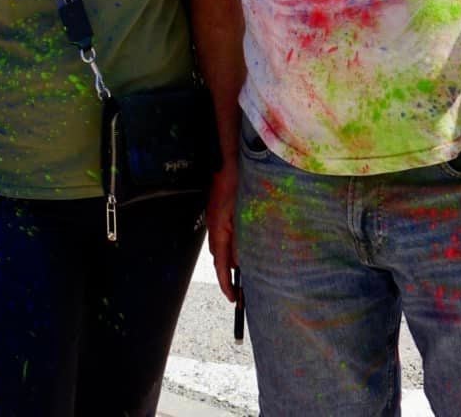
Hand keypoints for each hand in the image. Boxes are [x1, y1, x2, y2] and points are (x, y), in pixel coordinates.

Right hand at [207, 160, 238, 302]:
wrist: (227, 162)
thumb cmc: (237, 185)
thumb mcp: (242, 214)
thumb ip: (241, 239)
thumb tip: (241, 262)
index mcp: (219, 231)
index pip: (221, 264)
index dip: (226, 283)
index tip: (233, 299)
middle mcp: (214, 228)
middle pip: (219, 258)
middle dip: (228, 275)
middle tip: (241, 290)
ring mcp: (215, 220)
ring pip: (222, 247)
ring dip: (231, 259)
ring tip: (245, 271)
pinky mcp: (219, 213)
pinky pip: (224, 236)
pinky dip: (232, 246)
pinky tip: (243, 245)